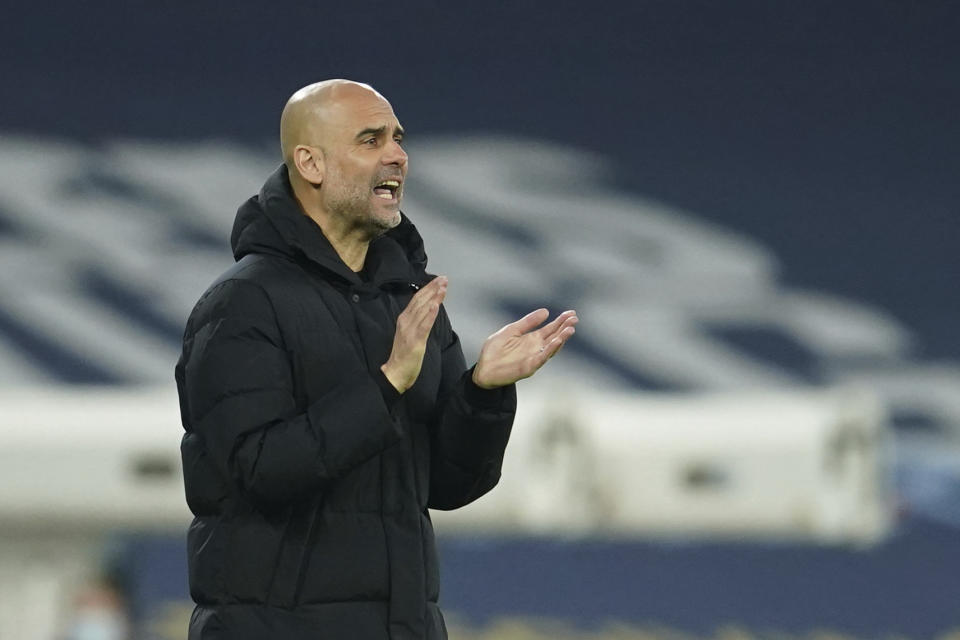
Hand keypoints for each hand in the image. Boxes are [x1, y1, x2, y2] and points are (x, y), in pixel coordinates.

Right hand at [381, 276, 447, 392]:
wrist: (394, 372)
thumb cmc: (403, 354)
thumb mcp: (408, 332)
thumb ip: (416, 320)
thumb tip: (427, 308)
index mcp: (404, 319)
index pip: (417, 299)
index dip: (428, 288)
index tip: (439, 280)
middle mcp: (405, 322)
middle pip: (420, 301)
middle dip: (433, 289)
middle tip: (444, 279)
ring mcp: (409, 331)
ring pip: (423, 310)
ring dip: (434, 298)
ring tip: (443, 287)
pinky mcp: (415, 342)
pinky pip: (423, 326)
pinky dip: (430, 315)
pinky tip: (436, 306)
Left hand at [472, 309, 577, 388]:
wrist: (483, 369)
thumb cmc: (495, 350)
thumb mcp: (511, 330)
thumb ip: (528, 322)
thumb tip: (546, 311)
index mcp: (532, 339)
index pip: (550, 329)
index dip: (561, 321)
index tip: (572, 313)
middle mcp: (536, 348)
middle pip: (554, 337)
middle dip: (564, 328)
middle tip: (574, 319)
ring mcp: (534, 358)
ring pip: (551, 348)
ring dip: (561, 339)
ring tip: (569, 329)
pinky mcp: (528, 368)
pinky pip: (541, 358)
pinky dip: (550, 350)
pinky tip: (557, 341)